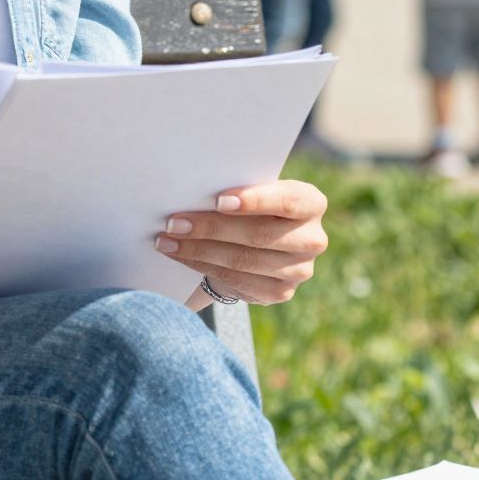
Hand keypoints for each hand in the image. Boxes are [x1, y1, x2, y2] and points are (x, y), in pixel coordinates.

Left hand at [154, 179, 328, 303]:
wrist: (254, 241)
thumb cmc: (249, 205)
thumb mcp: (251, 190)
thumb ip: (237, 187)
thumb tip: (193, 187)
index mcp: (311, 203)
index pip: (287, 201)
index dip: (254, 201)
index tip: (218, 200)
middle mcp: (312, 238)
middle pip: (258, 234)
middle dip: (211, 228)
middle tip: (173, 222)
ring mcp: (299, 270)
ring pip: (242, 260)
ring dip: (197, 250)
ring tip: (166, 240)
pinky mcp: (280, 292)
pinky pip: (236, 281)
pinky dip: (201, 266)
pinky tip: (179, 255)